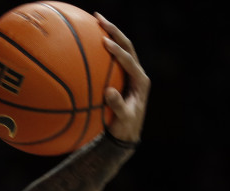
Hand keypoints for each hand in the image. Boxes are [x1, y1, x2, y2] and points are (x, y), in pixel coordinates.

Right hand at [96, 13, 148, 143]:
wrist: (126, 133)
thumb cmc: (124, 128)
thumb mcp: (123, 120)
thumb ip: (118, 106)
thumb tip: (108, 92)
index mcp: (141, 81)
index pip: (130, 61)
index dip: (118, 51)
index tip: (105, 42)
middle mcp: (137, 73)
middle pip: (127, 46)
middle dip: (114, 31)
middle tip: (99, 19)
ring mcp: (129, 73)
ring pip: (122, 48)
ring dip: (109, 34)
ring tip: (95, 20)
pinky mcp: (121, 75)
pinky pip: (112, 58)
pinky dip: (102, 47)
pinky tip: (88, 40)